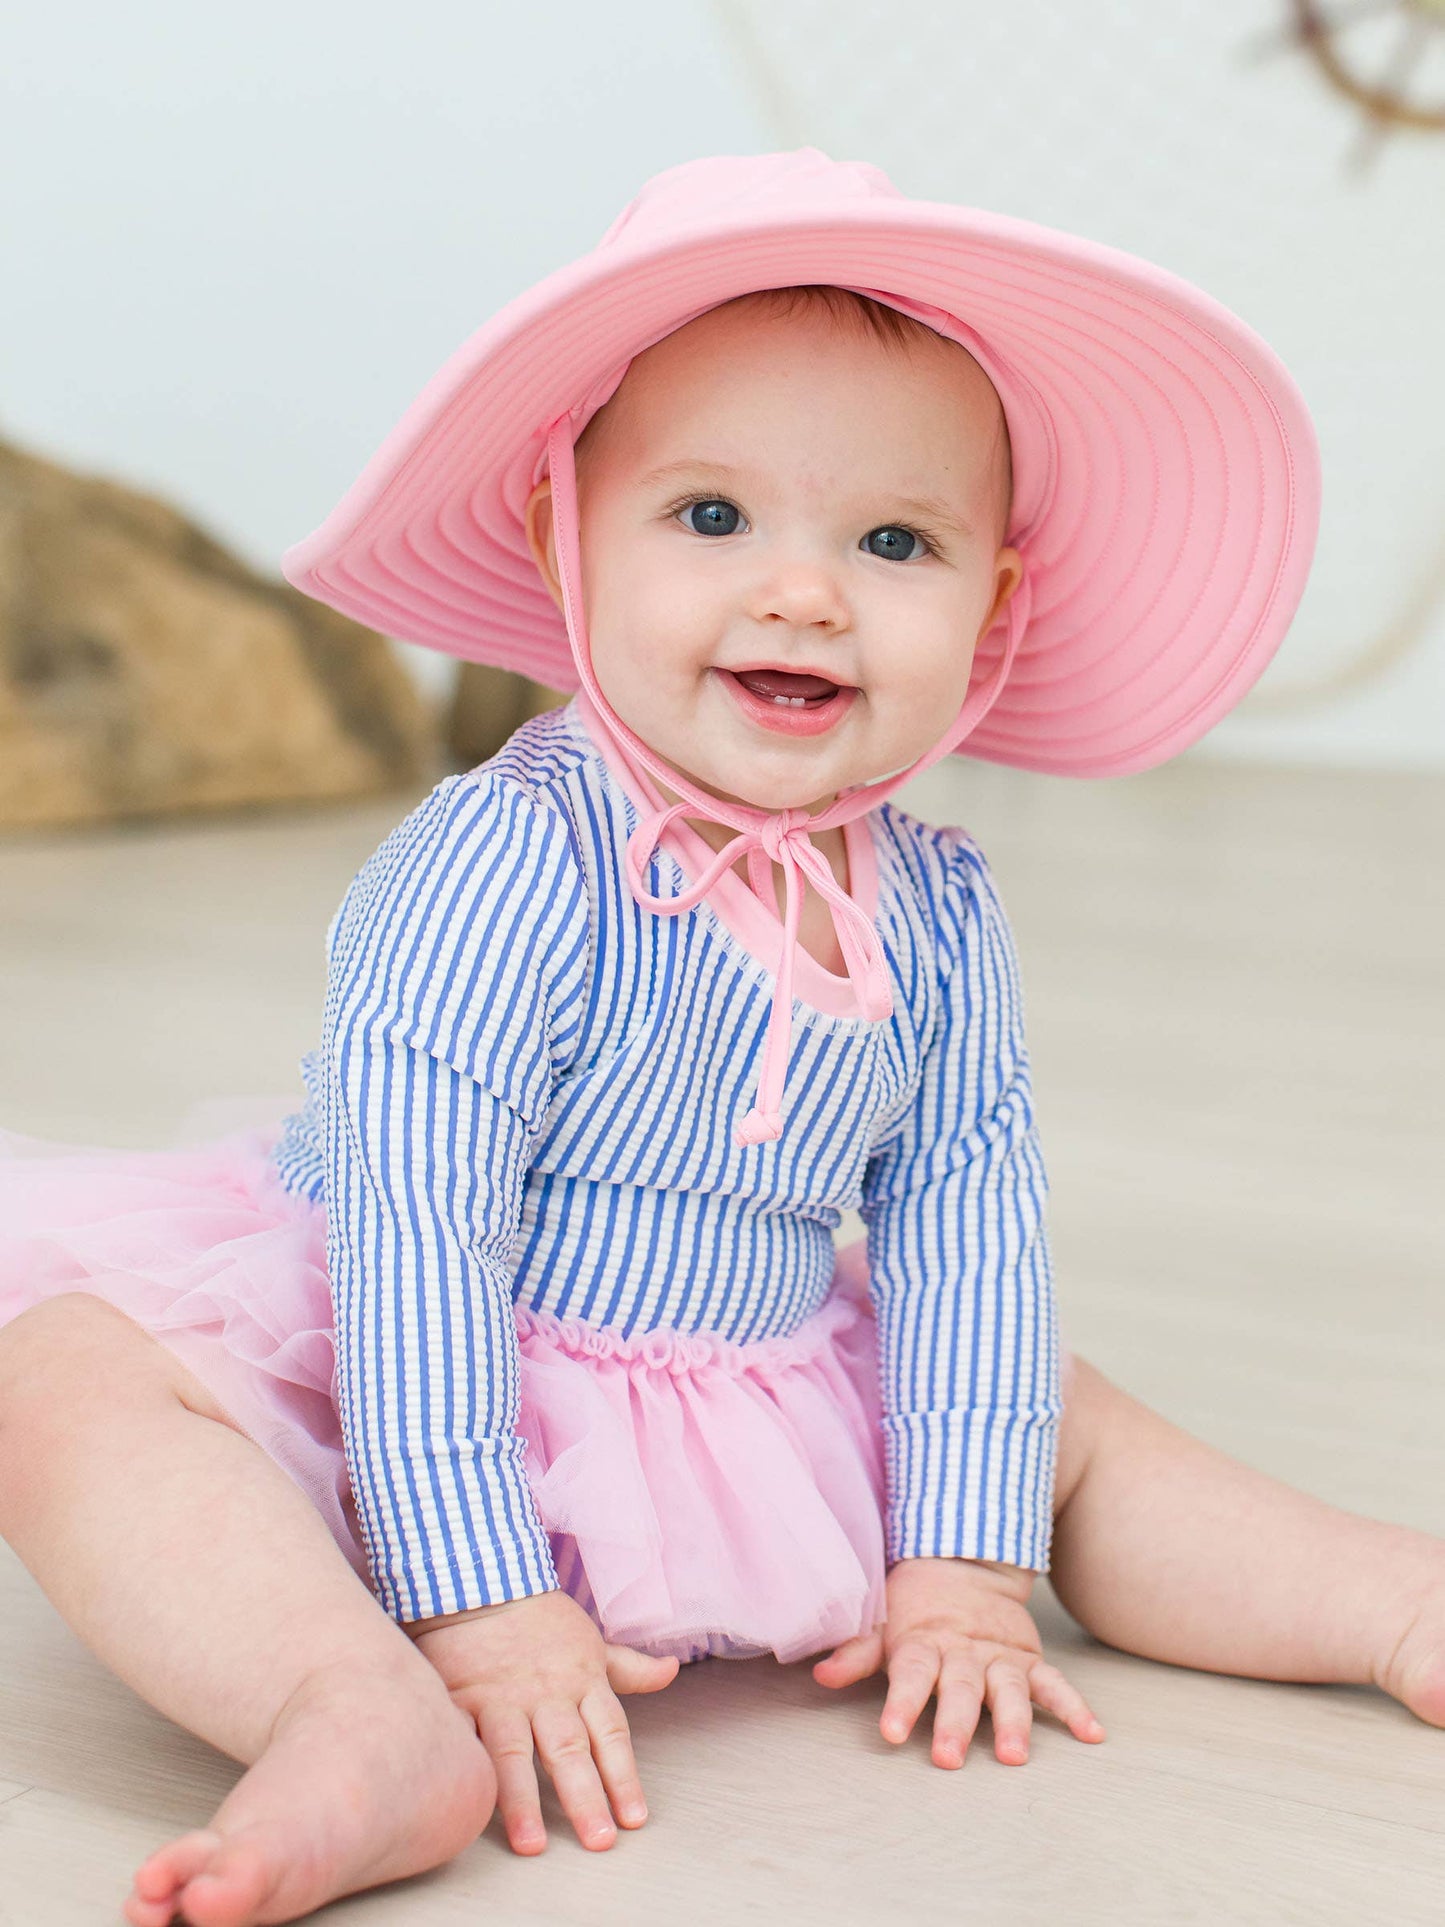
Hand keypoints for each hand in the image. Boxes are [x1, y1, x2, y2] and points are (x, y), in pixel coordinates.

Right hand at [409, 1590, 677, 1853]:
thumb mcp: (591, 1642)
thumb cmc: (540, 1621)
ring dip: (522, 1801)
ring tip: (532, 1845)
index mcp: (581, 1682)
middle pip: (569, 1750)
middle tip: (598, 1840)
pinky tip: (469, 1802)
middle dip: (585, 1797)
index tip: (634, 1819)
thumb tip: (672, 1670)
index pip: (610, 1735)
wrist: (482, 1583)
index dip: (624, 1777)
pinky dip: (467, 1768)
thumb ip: (629, 1668)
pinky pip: (463, 1738)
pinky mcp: (459, 1700)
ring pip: (513, 1754)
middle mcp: (544, 1695)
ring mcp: (500, 1699)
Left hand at [812, 1556, 1103, 1767]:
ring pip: (1007, 1690)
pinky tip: (1092, 1733)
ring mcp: (999, 1658)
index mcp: (923, 1644)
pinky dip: (1074, 1707)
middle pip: (958, 1689)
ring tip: (1014, 1755)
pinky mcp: (1028, 1660)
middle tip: (947, 1757)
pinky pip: (1054, 1684)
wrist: (961, 1562)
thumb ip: (855, 1651)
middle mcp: (963, 1653)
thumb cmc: (913, 1606)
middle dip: (953, 1723)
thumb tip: (820, 1673)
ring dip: (1011, 1722)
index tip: (890, 1732)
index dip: (899, 1702)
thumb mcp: (879, 1622)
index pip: (910, 1675)